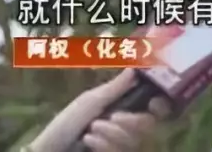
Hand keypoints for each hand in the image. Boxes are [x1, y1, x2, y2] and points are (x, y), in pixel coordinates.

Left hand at [29, 70, 169, 151]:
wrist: (50, 149)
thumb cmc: (67, 122)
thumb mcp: (90, 101)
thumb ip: (115, 88)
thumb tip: (134, 68)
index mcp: (123, 108)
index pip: (153, 107)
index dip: (160, 105)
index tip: (153, 103)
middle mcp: (127, 127)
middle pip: (149, 124)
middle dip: (131, 121)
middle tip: (111, 117)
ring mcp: (122, 144)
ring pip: (135, 140)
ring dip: (112, 134)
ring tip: (90, 131)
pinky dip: (105, 146)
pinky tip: (88, 142)